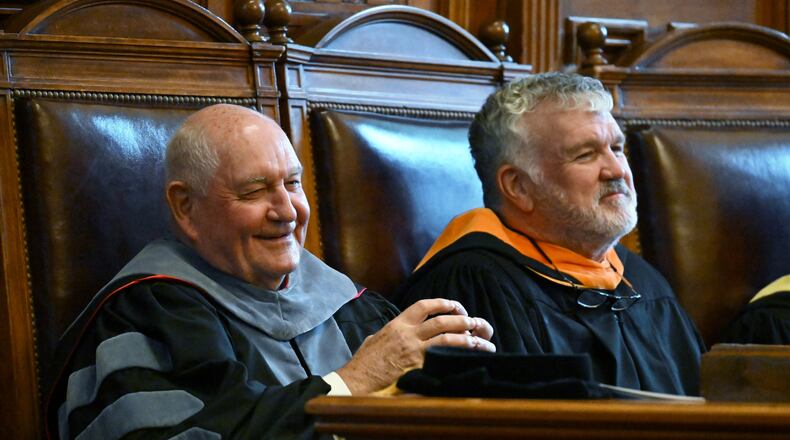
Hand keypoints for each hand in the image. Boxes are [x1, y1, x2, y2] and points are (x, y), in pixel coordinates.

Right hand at [336, 298, 494, 394]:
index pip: (424, 306)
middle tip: (476, 322)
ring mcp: (414, 350)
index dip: (443, 303)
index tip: (455, 306)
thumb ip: (391, 332)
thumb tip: (398, 331)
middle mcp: (408, 333)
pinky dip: (459, 355)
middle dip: (463, 319)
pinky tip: (472, 356)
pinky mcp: (418, 366)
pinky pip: (443, 356)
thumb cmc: (364, 361)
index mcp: (398, 324)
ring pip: (447, 337)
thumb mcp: (375, 338)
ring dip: (469, 337)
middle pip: (442, 320)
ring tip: (483, 340)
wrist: (357, 379)